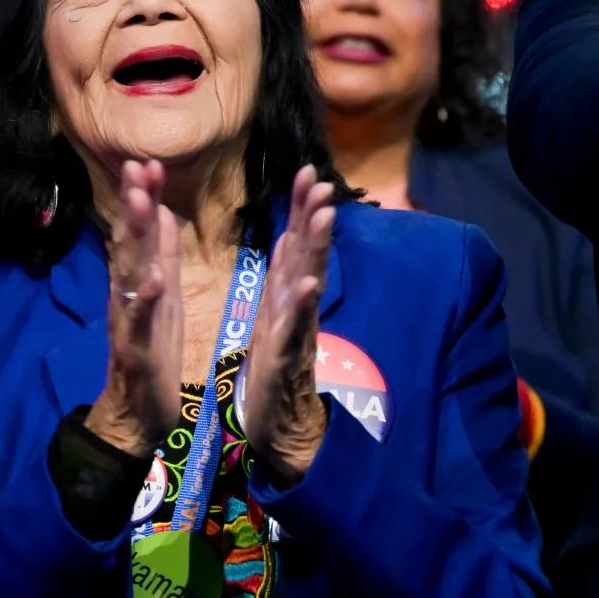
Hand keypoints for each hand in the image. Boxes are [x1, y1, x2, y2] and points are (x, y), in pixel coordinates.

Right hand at [85, 160, 184, 457]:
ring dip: (133, 238)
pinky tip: (153, 278)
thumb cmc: (152, 349)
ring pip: (129, 272)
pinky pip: (139, 320)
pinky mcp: (136, 348)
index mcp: (141, 280)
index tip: (147, 161)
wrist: (138, 409)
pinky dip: (145, 298)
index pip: (139, 231)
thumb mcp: (163, 294)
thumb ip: (161, 254)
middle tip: (136, 165)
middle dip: (133, 204)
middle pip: (129, 242)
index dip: (143, 197)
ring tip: (139, 204)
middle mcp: (128, 293)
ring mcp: (129, 319)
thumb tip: (160, 210)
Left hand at [240, 166, 336, 484]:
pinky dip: (302, 306)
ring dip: (316, 248)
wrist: (280, 428)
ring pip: (308, 283)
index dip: (301, 207)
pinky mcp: (287, 361)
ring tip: (323, 214)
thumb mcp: (277, 314)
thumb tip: (292, 232)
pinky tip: (308, 284)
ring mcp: (297, 332)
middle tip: (323, 180)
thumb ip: (286, 275)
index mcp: (287, 295)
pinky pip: (296, 329)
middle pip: (308, 254)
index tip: (307, 169)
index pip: (296, 242)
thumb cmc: (275, 370)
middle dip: (314, 216)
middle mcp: (297, 308)